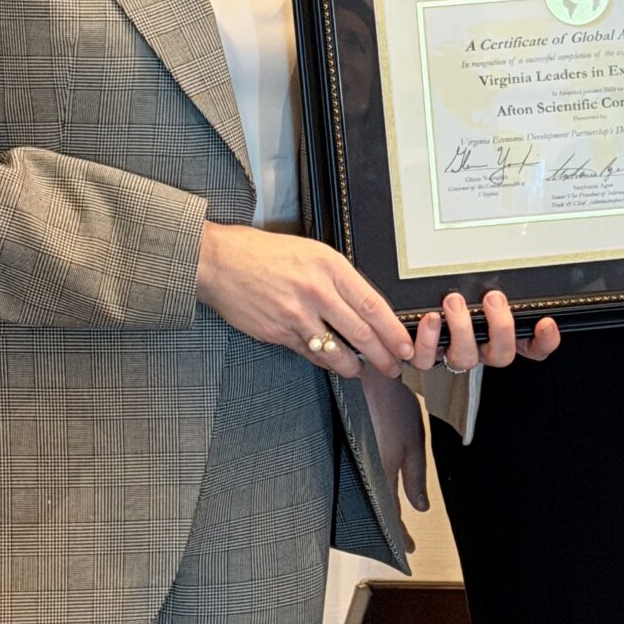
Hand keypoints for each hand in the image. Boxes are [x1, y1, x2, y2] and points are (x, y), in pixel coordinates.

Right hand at [195, 223, 412, 377]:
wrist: (220, 261)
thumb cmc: (263, 253)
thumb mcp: (310, 252)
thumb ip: (336, 277)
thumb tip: (361, 304)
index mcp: (329, 266)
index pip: (372, 305)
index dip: (392, 330)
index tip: (404, 344)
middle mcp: (317, 291)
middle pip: (361, 333)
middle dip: (382, 355)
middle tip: (394, 367)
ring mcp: (297, 315)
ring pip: (336, 350)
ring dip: (354, 366)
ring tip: (363, 371)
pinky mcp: (279, 332)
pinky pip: (310, 353)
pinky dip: (325, 361)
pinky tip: (333, 364)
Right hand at [363, 370, 429, 546]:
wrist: (361, 374)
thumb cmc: (389, 401)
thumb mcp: (414, 440)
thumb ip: (416, 476)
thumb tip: (420, 507)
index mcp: (381, 473)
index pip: (391, 515)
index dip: (400, 535)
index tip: (407, 548)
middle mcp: (360, 472)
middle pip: (372, 510)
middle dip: (383, 527)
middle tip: (395, 538)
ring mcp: (346, 463)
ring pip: (359, 496)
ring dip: (370, 509)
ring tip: (382, 518)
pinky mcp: (337, 450)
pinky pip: (349, 478)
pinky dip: (359, 488)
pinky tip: (365, 488)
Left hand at [411, 289, 561, 375]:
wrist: (417, 313)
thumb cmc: (459, 295)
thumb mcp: (480, 287)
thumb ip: (497, 283)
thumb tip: (508, 263)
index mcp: (502, 336)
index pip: (535, 347)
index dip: (545, 341)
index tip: (545, 322)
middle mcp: (482, 349)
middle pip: (502, 355)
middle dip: (499, 327)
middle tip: (493, 298)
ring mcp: (456, 354)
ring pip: (465, 358)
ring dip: (461, 329)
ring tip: (454, 301)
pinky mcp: (429, 356)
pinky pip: (428, 359)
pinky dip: (428, 341)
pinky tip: (431, 319)